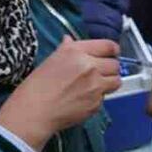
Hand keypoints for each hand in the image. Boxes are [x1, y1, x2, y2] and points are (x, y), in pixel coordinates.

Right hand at [0, 37, 120, 151]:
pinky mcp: (96, 103)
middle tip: (101, 72)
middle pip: (115, 64)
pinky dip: (98, 98)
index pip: (108, 46)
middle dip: (110, 68)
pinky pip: (105, 98)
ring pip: (116, 81)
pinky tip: (83, 99)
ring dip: (109, 82)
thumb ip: (67, 49)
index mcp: (77, 52)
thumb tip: (70, 40)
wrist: (35, 111)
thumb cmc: (37, 86)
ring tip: (96, 85)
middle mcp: (89, 67)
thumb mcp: (51, 59)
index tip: (112, 53)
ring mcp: (95, 86)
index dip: (112, 50)